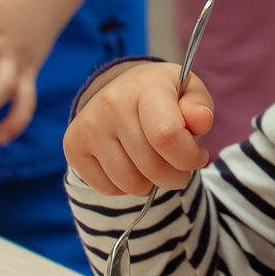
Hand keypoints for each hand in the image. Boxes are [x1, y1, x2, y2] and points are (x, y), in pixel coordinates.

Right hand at [62, 59, 214, 196]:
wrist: (123, 91)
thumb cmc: (165, 97)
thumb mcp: (190, 93)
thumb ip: (200, 108)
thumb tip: (200, 121)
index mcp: (146, 87)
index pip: (166, 136)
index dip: (189, 157)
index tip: (198, 155)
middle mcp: (111, 104)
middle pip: (152, 167)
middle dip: (176, 176)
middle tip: (180, 166)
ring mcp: (89, 126)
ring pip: (130, 183)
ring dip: (151, 184)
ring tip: (156, 165)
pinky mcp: (74, 146)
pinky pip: (108, 188)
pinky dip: (126, 187)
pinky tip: (132, 165)